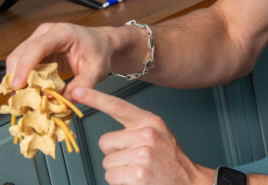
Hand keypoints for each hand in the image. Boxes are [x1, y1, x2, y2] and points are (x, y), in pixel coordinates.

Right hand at [6, 22, 128, 94]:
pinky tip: (28, 91)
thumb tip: (62, 101)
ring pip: (17, 59)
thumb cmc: (99, 52)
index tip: (18, 85)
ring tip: (23, 98)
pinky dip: (22, 78)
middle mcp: (46, 33)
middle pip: (21, 53)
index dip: (24, 67)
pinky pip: (22, 64)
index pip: (37, 47)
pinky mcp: (36, 49)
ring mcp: (38, 39)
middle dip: (16, 77)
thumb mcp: (96, 71)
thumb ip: (82, 87)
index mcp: (62, 33)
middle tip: (19, 99)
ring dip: (17, 79)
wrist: (101, 44)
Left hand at [72, 87, 214, 184]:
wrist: (189, 182)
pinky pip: (111, 177)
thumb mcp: (158, 135)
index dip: (95, 98)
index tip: (77, 91)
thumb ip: (136, 130)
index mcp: (150, 121)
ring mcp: (143, 153)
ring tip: (138, 172)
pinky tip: (137, 181)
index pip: (118, 106)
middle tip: (135, 161)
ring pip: (107, 162)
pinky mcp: (138, 173)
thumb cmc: (170, 162)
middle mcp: (147, 134)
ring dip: (118, 171)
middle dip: (115, 155)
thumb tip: (108, 139)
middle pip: (105, 142)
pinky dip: (121, 182)